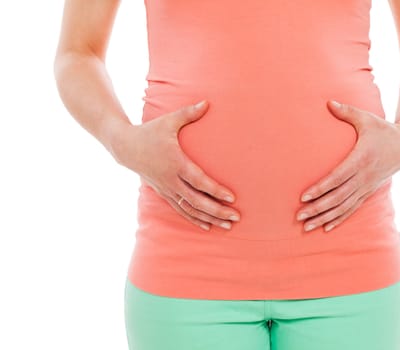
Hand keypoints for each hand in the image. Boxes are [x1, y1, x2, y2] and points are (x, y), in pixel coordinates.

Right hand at [114, 100, 240, 230]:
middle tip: (236, 217)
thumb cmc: (150, 132)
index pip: (199, 181)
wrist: (125, 147)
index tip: (231, 198)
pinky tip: (207, 225)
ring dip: (209, 218)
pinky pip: (180, 209)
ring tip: (227, 226)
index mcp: (175, 163)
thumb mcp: (169, 121)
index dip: (215, 191)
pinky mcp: (164, 193)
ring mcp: (166, 189)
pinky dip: (194, 218)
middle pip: (197, 201)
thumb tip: (207, 103)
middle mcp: (171, 180)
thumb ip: (189, 114)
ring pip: (189, 209)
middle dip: (217, 211)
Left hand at [296, 100, 399, 232]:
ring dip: (325, 218)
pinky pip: (352, 209)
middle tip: (299, 216)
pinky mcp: (368, 192)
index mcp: (361, 159)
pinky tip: (326, 227)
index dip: (320, 189)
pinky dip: (339, 219)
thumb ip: (347, 112)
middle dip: (318, 208)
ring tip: (307, 227)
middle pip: (338, 197)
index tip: (304, 196)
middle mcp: (364, 177)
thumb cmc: (383, 130)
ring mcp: (367, 187)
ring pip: (344, 207)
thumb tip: (328, 102)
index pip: (337, 178)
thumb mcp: (367, 119)